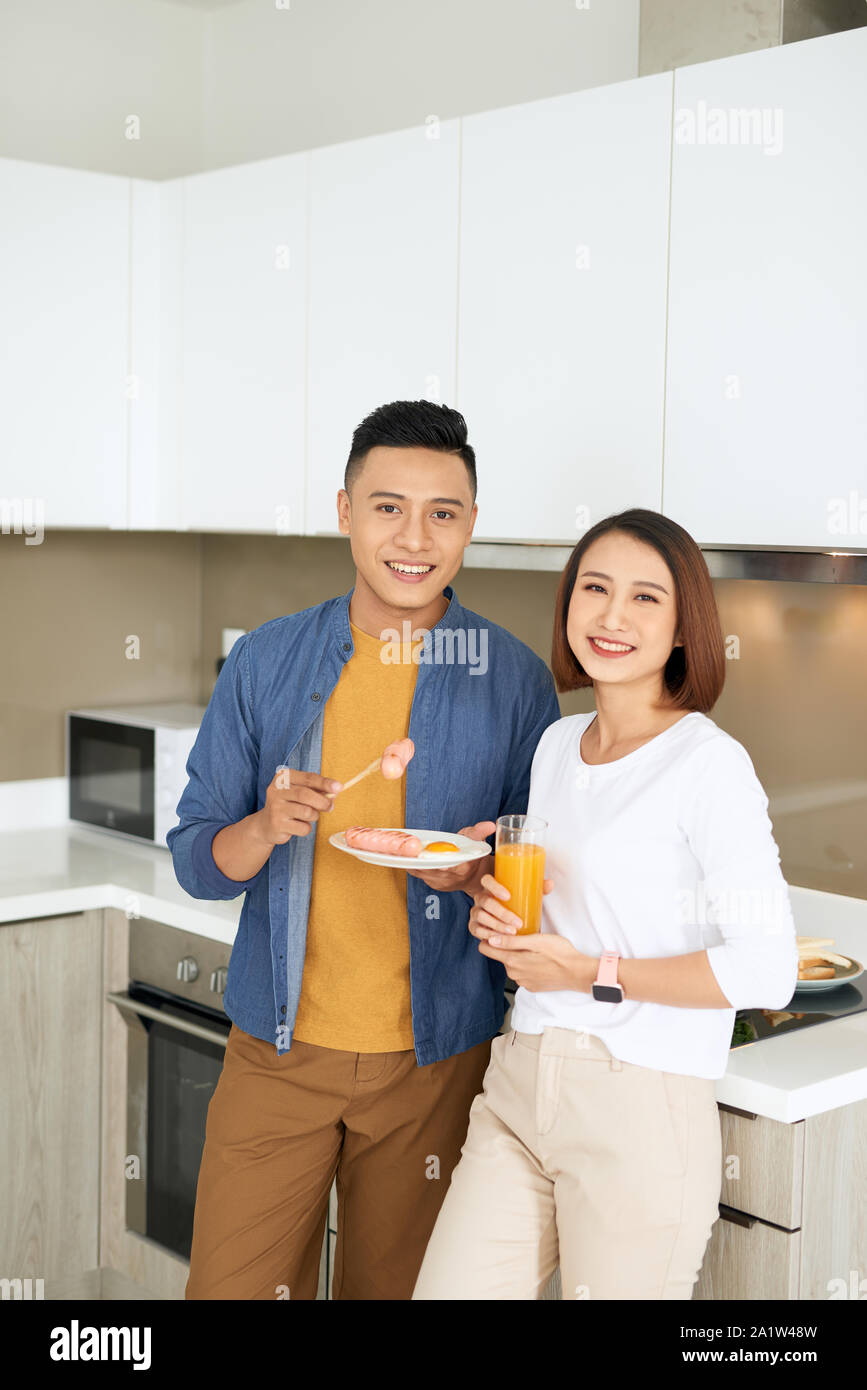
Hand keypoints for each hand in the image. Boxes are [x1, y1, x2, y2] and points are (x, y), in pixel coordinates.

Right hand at [252, 767, 342, 846]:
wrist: (266, 824)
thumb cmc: (289, 804)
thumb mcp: (299, 792)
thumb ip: (316, 790)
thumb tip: (335, 791)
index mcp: (283, 778)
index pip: (308, 778)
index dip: (325, 783)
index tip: (339, 787)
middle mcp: (276, 791)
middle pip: (306, 795)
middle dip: (323, 802)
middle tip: (330, 807)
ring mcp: (275, 808)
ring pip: (306, 812)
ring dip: (314, 816)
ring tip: (309, 816)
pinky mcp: (277, 824)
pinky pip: (303, 827)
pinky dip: (306, 828)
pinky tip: (298, 825)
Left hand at [406, 821, 495, 892]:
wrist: (472, 877)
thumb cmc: (473, 856)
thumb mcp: (478, 841)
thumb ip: (480, 832)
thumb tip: (490, 825)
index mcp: (464, 867)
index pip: (452, 867)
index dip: (441, 862)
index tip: (429, 856)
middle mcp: (451, 877)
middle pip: (432, 869)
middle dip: (420, 860)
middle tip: (408, 849)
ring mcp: (440, 882)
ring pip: (422, 872)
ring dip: (411, 861)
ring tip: (401, 850)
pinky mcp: (431, 883)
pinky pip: (418, 874)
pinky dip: (409, 865)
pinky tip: (401, 856)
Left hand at [470, 872, 596, 992]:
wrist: (577, 973)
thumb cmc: (560, 953)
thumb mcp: (536, 941)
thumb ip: (511, 941)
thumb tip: (490, 939)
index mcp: (512, 961)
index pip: (486, 949)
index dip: (489, 937)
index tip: (498, 930)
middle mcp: (514, 974)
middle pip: (501, 955)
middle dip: (507, 946)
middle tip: (524, 936)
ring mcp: (523, 982)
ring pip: (512, 964)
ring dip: (519, 955)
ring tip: (535, 948)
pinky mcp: (532, 986)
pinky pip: (523, 973)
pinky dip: (528, 965)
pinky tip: (540, 959)